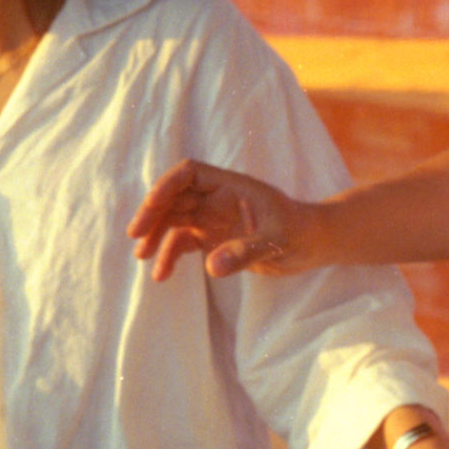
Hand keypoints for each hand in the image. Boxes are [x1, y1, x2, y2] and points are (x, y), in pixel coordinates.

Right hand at [128, 158, 323, 282]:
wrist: (312, 244)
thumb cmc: (300, 232)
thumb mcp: (276, 242)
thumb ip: (245, 252)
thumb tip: (211, 267)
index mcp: (231, 185)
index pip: (189, 173)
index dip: (166, 186)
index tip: (151, 207)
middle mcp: (217, 198)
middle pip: (174, 197)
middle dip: (153, 214)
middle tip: (136, 236)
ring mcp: (213, 217)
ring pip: (174, 220)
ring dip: (156, 235)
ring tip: (142, 256)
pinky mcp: (214, 238)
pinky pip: (184, 243)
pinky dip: (170, 256)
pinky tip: (161, 275)